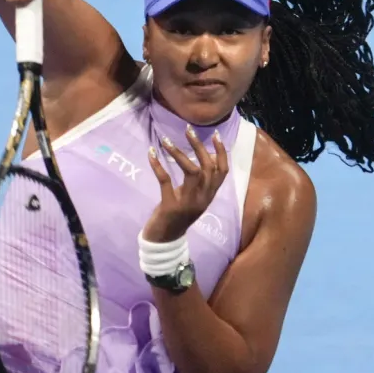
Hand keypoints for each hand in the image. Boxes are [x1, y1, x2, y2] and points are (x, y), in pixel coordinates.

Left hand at [143, 126, 229, 242]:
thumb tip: (203, 155)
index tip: (215, 134)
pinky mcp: (171, 206)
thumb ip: (199, 181)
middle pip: (207, 168)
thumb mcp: (193, 198)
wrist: (164, 242)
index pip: (222, 171)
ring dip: (179, 153)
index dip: (221, 152)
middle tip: (188, 130)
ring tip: (166, 140)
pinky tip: (151, 154)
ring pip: (191, 172)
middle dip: (199, 146)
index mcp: (209, 195)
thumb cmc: (177, 216)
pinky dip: (158, 166)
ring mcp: (188, 203)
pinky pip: (166, 181)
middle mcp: (202, 198)